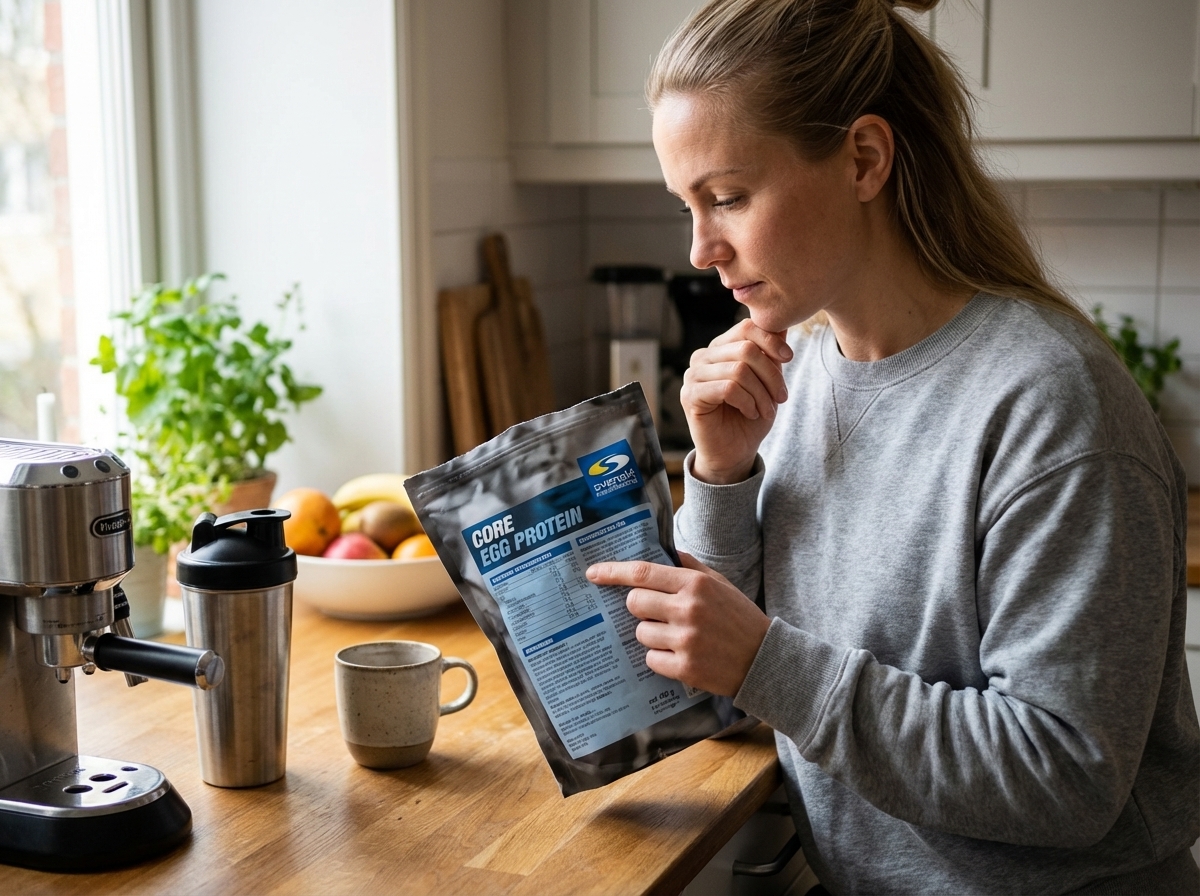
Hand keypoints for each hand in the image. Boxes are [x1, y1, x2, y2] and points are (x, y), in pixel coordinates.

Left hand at [586, 552, 769, 696]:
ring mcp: (686, 639)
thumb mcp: (721, 584)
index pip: (643, 572)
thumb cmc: (740, 618)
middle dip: (639, 608)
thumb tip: (664, 552)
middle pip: (634, 603)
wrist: (766, 660)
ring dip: (652, 635)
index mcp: (696, 584)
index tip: (593, 573)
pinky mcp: (685, 667)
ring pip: (641, 633)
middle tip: (658, 614)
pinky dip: (660, 659)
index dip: (613, 572)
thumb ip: (691, 567)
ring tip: (678, 638)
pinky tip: (681, 656)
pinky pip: (651, 659)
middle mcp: (688, 608)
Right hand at [681, 319, 790, 484]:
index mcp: (720, 348)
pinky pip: (728, 388)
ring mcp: (693, 375)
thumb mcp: (767, 381)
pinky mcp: (690, 395)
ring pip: (739, 370)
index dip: (771, 340)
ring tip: (766, 410)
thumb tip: (782, 320)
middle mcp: (703, 356)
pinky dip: (747, 402)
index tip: (789, 358)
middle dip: (771, 375)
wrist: (734, 452)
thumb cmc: (750, 416)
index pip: (745, 328)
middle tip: (782, 397)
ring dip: (761, 394)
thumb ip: (770, 352)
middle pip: (746, 349)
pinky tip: (750, 413)